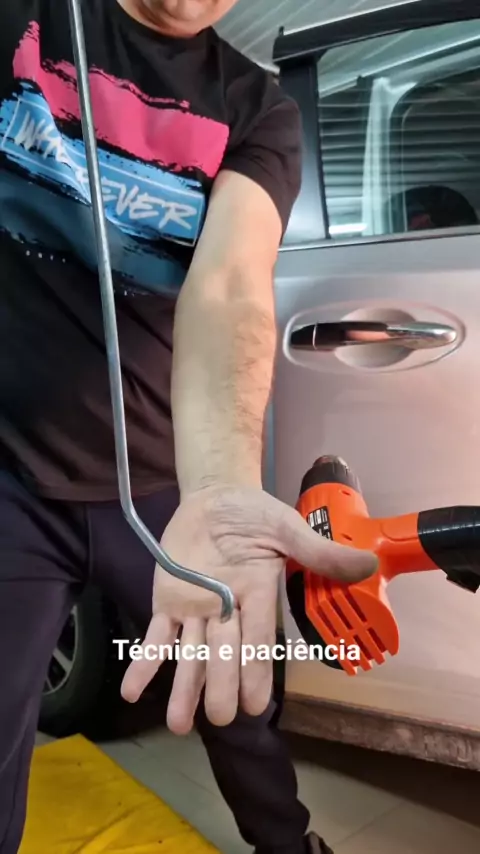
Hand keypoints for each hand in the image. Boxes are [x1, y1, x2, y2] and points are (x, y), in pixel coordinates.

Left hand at [120, 485, 376, 733]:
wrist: (215, 495)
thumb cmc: (254, 513)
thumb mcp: (287, 528)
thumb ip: (319, 552)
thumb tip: (368, 564)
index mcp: (257, 596)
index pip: (259, 640)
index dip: (257, 672)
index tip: (258, 707)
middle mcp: (226, 611)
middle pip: (223, 654)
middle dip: (221, 684)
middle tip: (221, 717)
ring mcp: (196, 608)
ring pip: (190, 654)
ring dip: (183, 688)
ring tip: (178, 724)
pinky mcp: (168, 600)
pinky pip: (156, 634)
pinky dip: (144, 661)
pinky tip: (131, 690)